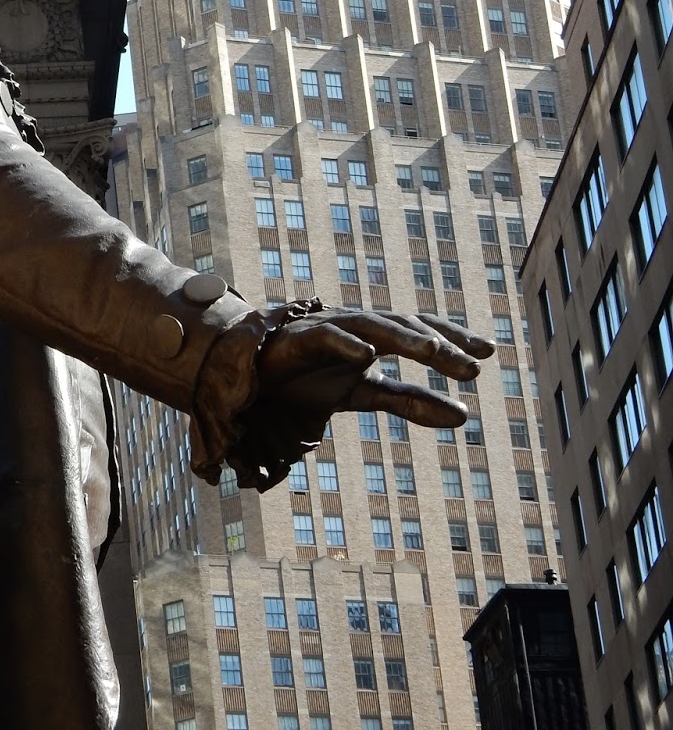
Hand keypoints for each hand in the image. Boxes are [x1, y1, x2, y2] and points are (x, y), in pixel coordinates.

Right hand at [226, 300, 494, 488]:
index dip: (453, 338)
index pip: (421, 330)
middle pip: (404, 328)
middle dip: (438, 344)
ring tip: (433, 351)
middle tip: (473, 364)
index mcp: (376, 336)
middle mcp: (358, 325)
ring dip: (403, 337)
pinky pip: (327, 336)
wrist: (252, 372)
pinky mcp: (301, 337)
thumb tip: (466, 416)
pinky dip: (346, 343)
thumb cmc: (311, 378)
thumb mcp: (366, 393)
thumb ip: (412, 400)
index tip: (488, 352)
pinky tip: (366, 355)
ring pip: (372, 326)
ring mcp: (330, 326)